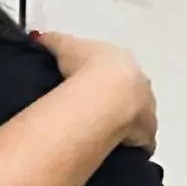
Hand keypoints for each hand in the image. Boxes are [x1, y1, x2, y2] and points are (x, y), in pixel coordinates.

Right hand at [36, 31, 155, 153]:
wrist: (104, 96)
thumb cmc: (84, 66)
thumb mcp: (62, 45)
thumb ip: (52, 41)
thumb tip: (39, 39)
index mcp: (122, 60)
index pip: (113, 68)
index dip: (97, 75)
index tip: (82, 83)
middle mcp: (141, 83)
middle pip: (129, 91)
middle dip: (113, 99)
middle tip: (88, 108)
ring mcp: (147, 109)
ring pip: (135, 116)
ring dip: (120, 121)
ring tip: (95, 129)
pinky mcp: (147, 135)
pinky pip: (137, 141)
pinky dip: (124, 144)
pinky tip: (106, 146)